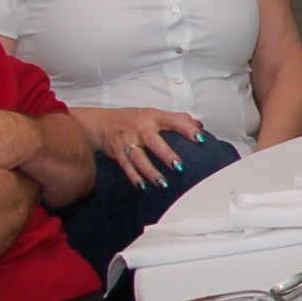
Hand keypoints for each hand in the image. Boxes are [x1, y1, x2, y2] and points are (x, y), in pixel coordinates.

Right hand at [77, 106, 206, 187]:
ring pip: (138, 157)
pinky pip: (126, 166)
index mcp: (153, 116)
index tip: (200, 139)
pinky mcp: (116, 151)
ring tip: (163, 183)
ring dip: (150, 171)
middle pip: (153, 141)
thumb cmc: (133, 119)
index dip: (187, 128)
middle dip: (166, 154)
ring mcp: (127, 139)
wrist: (101, 123)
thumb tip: (199, 126)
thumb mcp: (154, 114)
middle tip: (179, 167)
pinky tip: (143, 186)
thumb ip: (177, 118)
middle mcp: (139, 127)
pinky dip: (134, 177)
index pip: (173, 120)